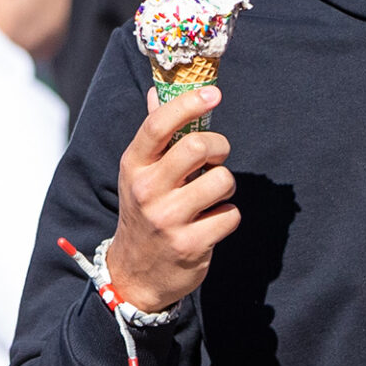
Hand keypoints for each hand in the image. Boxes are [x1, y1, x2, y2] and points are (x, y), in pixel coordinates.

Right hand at [107, 86, 240, 312]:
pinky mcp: (191, 244)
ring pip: (222, 180)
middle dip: (219, 146)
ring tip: (211, 194)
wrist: (135, 274)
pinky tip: (210, 222)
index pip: (159, 125)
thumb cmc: (145, 211)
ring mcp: (168, 220)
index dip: (189, 104)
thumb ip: (154, 134)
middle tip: (217, 156)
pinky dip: (227, 215)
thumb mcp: (140, 174)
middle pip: (197, 147)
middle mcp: (147, 191)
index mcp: (134, 166)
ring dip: (226, 184)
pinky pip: (230, 214)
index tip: (213, 94)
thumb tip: (156, 91)